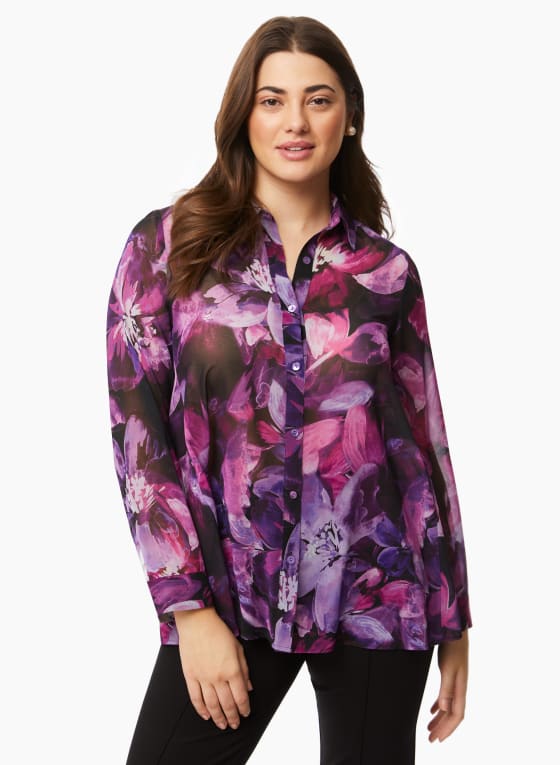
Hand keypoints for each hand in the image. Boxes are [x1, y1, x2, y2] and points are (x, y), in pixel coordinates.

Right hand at [175, 607, 252, 730]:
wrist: (197, 622)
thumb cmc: (219, 632)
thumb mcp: (238, 648)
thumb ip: (244, 669)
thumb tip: (248, 687)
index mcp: (233, 670)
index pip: (241, 697)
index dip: (244, 708)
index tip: (246, 714)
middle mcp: (218, 677)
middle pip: (227, 704)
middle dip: (232, 717)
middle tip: (235, 725)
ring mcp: (203, 678)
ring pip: (211, 705)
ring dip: (218, 718)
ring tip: (222, 725)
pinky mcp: (190, 676)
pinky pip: (195, 698)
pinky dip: (201, 710)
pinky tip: (206, 716)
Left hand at [427, 628, 468, 742]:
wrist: (454, 626)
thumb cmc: (452, 644)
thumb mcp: (448, 666)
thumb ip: (446, 688)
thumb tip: (443, 709)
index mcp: (460, 686)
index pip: (457, 714)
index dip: (448, 728)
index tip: (438, 739)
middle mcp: (460, 686)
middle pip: (453, 713)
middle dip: (443, 728)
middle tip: (431, 740)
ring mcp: (456, 679)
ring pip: (449, 705)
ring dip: (440, 718)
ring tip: (429, 729)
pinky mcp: (450, 672)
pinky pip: (445, 695)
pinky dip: (438, 705)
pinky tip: (431, 710)